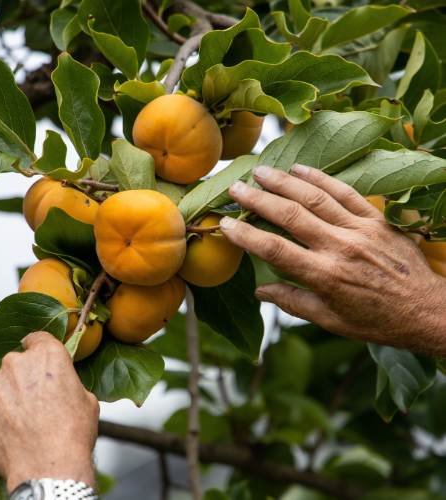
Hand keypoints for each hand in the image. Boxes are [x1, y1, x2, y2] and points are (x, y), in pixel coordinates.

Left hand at [0, 332, 98, 491]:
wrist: (49, 465)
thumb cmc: (72, 432)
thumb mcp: (86, 398)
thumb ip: (68, 382)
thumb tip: (63, 386)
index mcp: (48, 354)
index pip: (37, 337)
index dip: (38, 347)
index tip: (37, 357)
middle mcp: (17, 362)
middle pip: (16, 363)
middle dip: (23, 377)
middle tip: (34, 401)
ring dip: (7, 396)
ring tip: (21, 421)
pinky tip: (7, 431)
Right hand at [220, 163, 445, 355]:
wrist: (428, 311)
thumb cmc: (377, 321)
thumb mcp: (330, 320)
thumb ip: (292, 302)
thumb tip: (260, 290)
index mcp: (325, 277)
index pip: (274, 251)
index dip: (246, 235)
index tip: (226, 223)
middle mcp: (340, 248)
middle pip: (290, 216)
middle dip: (258, 199)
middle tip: (236, 187)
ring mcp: (360, 230)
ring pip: (314, 198)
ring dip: (284, 182)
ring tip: (260, 170)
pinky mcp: (376, 220)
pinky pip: (345, 192)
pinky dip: (321, 179)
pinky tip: (300, 169)